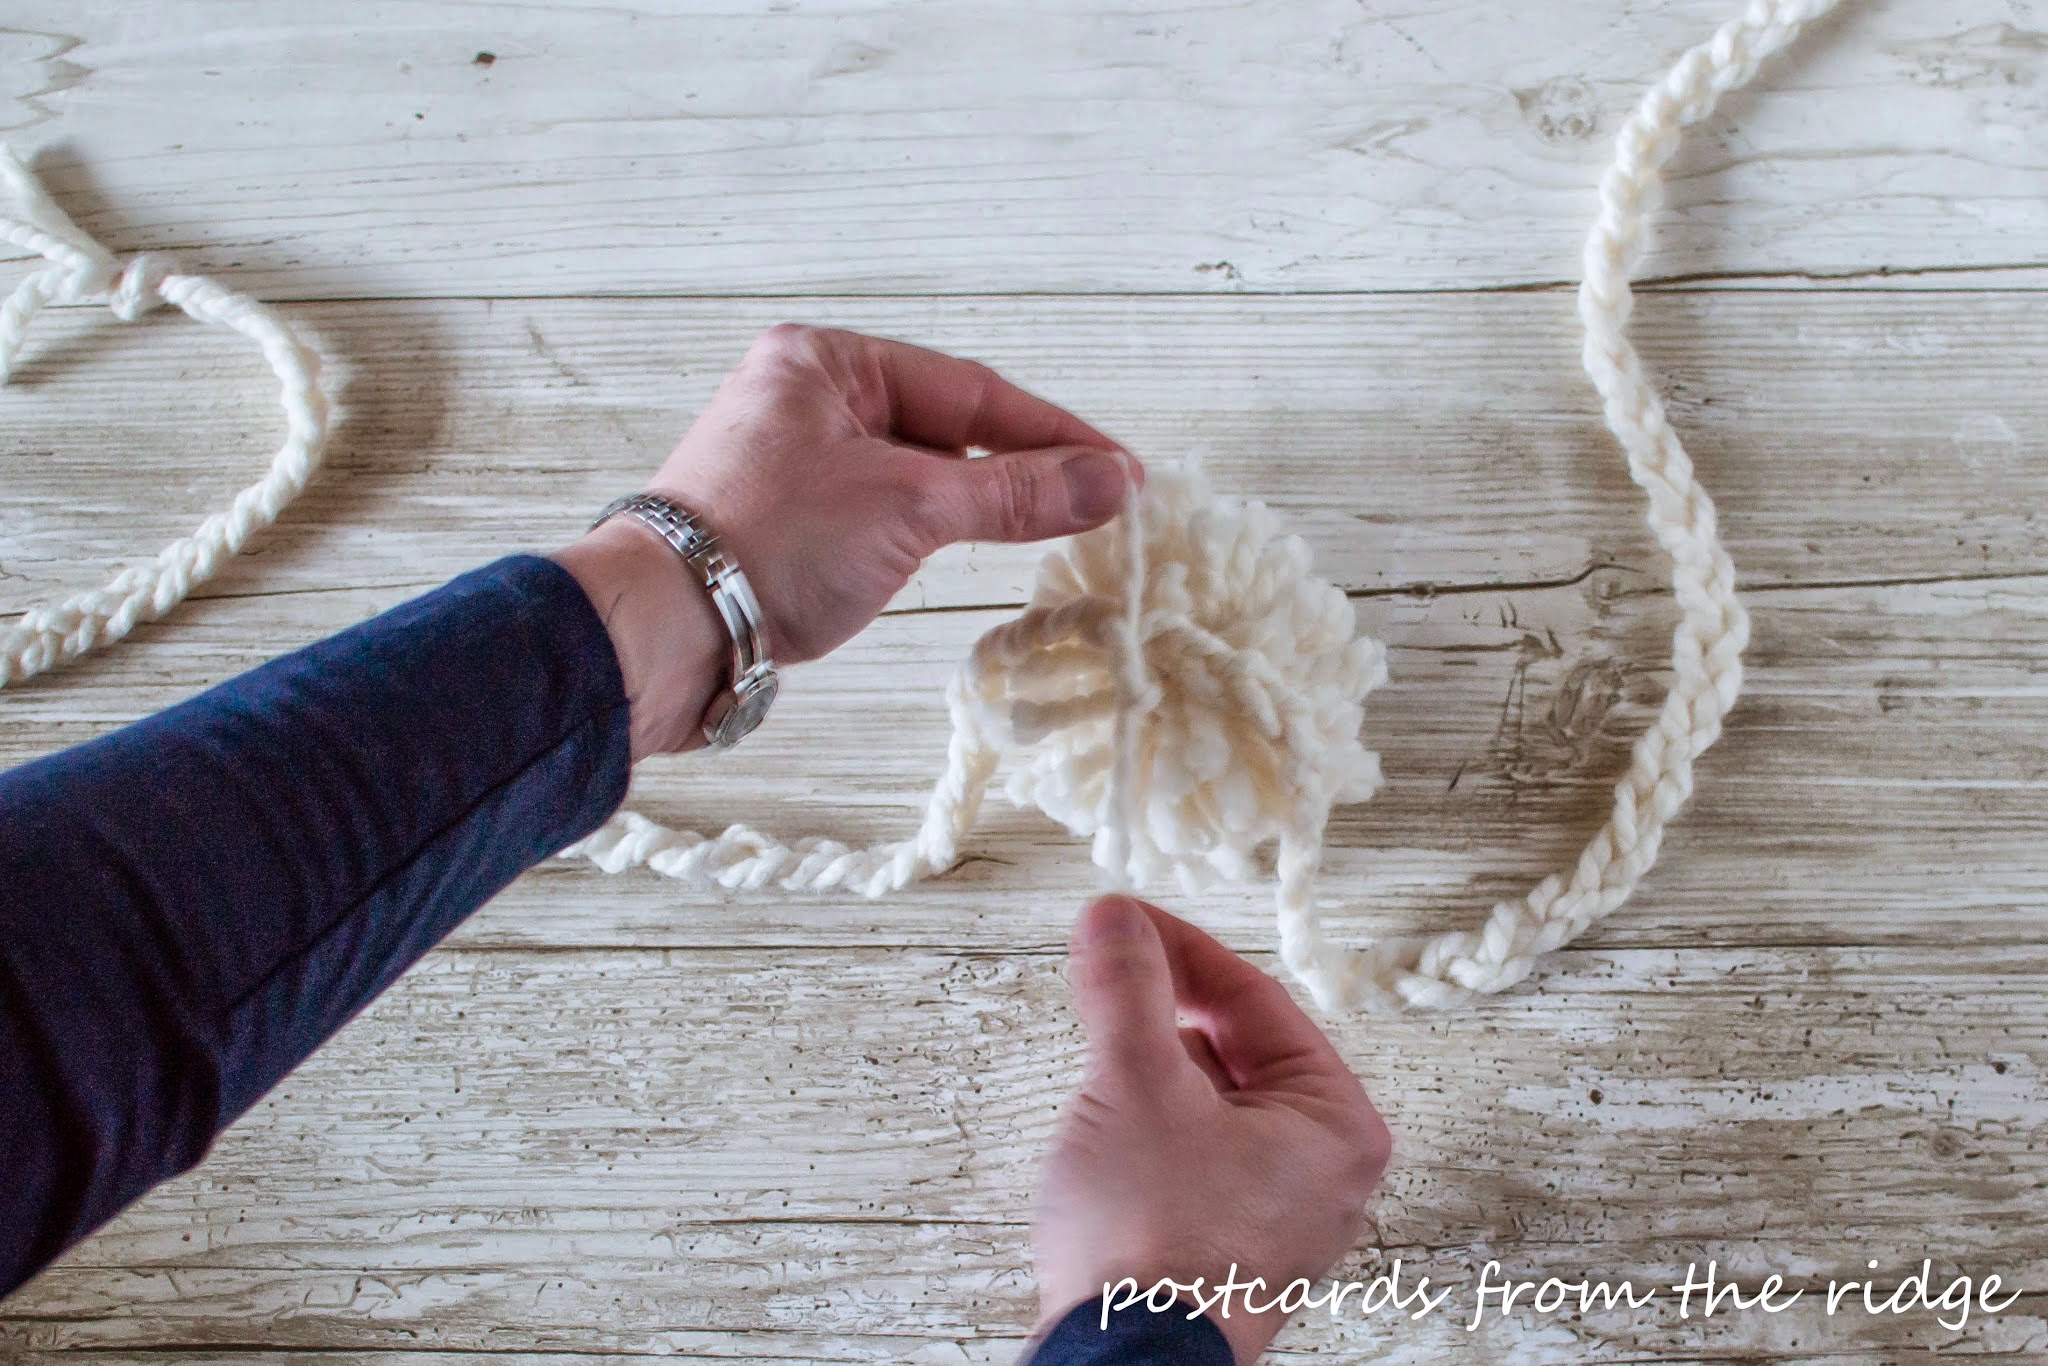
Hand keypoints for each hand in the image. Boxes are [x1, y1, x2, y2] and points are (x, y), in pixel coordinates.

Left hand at [554, 324, 1135, 756]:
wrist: (664, 633)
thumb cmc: (768, 545)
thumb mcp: (910, 507)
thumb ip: (1016, 491)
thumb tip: (1112, 482)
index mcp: (824, 362)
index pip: (970, 388)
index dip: (1055, 431)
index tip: (1121, 470)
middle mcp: (806, 399)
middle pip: (946, 427)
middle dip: (1021, 464)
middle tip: (1097, 503)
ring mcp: (794, 463)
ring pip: (916, 473)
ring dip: (977, 502)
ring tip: (1048, 528)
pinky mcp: (787, 523)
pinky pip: (882, 512)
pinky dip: (931, 530)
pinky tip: (963, 551)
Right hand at [1031, 896, 1391, 1363]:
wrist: (1117, 1364)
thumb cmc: (1152, 1242)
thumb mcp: (1134, 1082)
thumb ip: (1127, 988)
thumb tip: (1113, 919)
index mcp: (1337, 1125)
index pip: (1255, 1000)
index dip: (1179, 949)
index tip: (1120, 919)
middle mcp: (1322, 1171)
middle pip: (1233, 1047)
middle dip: (1161, 1014)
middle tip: (1103, 972)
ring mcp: (1276, 1213)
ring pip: (1206, 1099)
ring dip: (1148, 1071)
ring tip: (1099, 1069)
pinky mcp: (1226, 1244)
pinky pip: (1190, 1151)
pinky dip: (1147, 1125)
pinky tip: (1104, 1134)